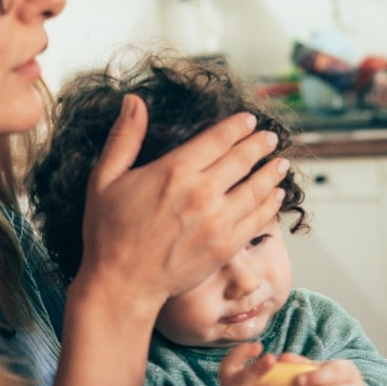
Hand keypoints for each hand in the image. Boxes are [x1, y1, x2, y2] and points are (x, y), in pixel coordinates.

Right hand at [74, 94, 289, 306]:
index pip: (219, 138)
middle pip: (243, 159)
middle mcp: (202, 192)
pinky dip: (270, 204)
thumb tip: (134, 100)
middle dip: (260, 145)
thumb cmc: (108, 232)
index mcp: (174, 170)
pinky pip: (258, 219)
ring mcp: (218, 220)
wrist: (122, 284)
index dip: (238, 127)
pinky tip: (275, 196)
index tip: (250, 121)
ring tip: (281, 163)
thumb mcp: (105, 179)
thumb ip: (124, 137)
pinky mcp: (227, 246)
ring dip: (272, 172)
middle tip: (271, 137)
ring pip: (256, 188)